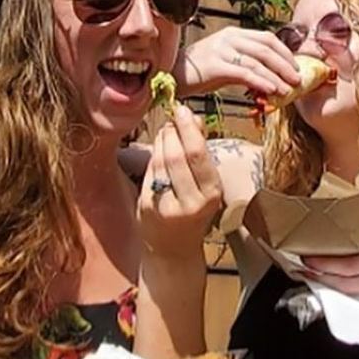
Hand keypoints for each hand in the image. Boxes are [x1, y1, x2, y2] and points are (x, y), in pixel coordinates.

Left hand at [138, 106, 223, 257]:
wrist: (174, 249)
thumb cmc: (194, 211)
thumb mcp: (206, 185)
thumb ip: (201, 153)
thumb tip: (193, 118)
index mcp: (211, 195)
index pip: (198, 155)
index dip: (188, 128)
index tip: (183, 109)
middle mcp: (190, 203)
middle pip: (177, 155)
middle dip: (173, 130)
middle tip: (173, 116)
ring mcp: (166, 206)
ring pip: (160, 161)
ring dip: (162, 139)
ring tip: (166, 130)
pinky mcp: (147, 207)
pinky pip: (149, 172)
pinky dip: (153, 154)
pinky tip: (158, 149)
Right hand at [173, 26, 300, 97]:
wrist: (172, 75)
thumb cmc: (201, 71)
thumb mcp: (227, 62)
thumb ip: (248, 65)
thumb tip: (273, 78)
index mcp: (234, 34)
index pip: (267, 38)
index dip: (285, 52)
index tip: (296, 67)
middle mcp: (229, 38)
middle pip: (266, 48)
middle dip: (285, 65)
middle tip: (298, 80)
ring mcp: (221, 50)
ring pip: (257, 62)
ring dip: (276, 76)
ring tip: (288, 90)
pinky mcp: (214, 65)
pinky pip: (244, 73)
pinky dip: (260, 81)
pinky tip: (270, 90)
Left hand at [300, 194, 358, 312]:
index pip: (350, 265)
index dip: (328, 264)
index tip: (311, 257)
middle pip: (341, 280)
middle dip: (319, 273)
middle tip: (302, 262)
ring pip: (341, 290)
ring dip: (321, 281)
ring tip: (304, 271)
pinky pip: (347, 294)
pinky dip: (333, 287)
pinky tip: (320, 279)